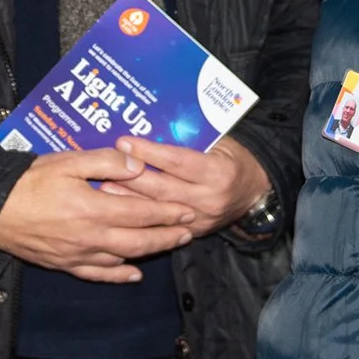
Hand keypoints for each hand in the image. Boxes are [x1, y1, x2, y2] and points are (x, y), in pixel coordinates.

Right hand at [0, 148, 196, 282]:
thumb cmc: (29, 181)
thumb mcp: (67, 161)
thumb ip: (105, 162)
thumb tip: (139, 165)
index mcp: (94, 207)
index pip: (141, 212)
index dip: (167, 212)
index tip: (187, 210)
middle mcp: (91, 236)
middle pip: (139, 240)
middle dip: (167, 236)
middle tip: (189, 231)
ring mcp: (79, 254)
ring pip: (123, 258)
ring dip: (150, 253)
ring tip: (169, 246)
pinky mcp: (65, 264)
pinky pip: (98, 274)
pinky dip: (119, 276)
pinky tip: (133, 274)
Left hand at [101, 137, 270, 236]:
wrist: (255, 193)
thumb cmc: (233, 158)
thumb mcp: (220, 142)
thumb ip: (190, 138)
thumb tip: (151, 125)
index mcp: (218, 172)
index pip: (177, 162)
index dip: (149, 153)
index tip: (124, 142)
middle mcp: (208, 199)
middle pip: (162, 189)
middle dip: (131, 177)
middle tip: (105, 165)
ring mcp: (199, 220)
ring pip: (157, 210)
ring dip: (128, 199)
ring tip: (103, 187)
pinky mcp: (191, 233)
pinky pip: (160, 226)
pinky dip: (139, 216)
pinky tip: (119, 208)